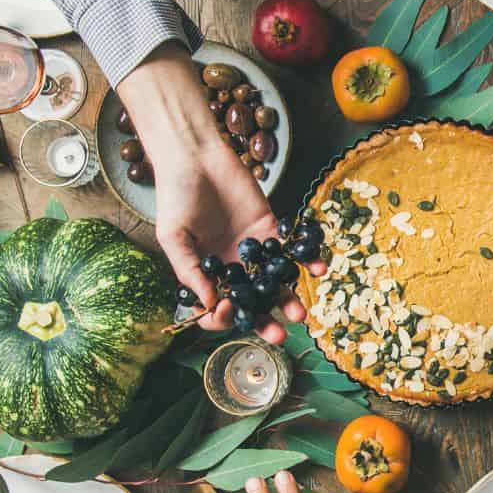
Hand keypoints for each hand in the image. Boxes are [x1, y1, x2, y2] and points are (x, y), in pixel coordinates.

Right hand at [117, 45, 315, 343]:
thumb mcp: (173, 237)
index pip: (219, 307)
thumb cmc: (175, 197)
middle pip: (253, 302)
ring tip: (300, 314)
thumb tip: (208, 303)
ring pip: (275, 281)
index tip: (229, 312)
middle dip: (266, 321)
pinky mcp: (272, 228)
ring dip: (289, 298)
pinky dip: (306, 260)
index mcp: (206, 274)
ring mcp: (254, 249)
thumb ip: (189, 270)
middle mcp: (233, 267)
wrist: (195, 157)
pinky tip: (318, 270)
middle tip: (280, 336)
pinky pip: (292, 250)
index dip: (225, 317)